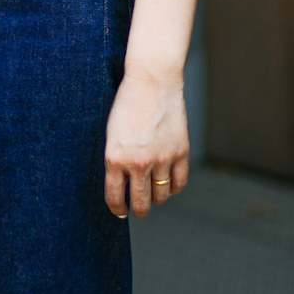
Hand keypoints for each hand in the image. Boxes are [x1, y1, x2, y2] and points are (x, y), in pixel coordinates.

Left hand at [104, 71, 189, 217]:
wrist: (151, 81)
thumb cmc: (127, 105)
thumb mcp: (112, 134)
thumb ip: (116, 161)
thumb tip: (122, 187)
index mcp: (115, 158)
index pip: (115, 197)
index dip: (117, 209)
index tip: (120, 212)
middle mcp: (138, 162)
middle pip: (141, 203)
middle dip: (138, 209)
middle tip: (138, 209)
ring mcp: (162, 158)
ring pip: (162, 195)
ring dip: (157, 196)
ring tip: (153, 189)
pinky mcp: (181, 152)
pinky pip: (179, 183)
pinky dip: (174, 186)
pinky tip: (168, 181)